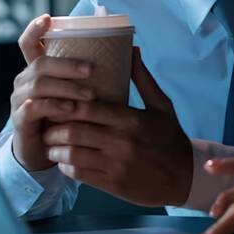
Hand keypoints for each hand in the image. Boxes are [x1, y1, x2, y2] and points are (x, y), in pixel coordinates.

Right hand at [10, 14, 95, 170]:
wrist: (49, 152)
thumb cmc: (69, 118)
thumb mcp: (83, 92)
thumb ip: (100, 74)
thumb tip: (132, 48)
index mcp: (39, 70)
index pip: (30, 43)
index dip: (35, 29)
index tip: (48, 18)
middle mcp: (26, 81)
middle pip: (40, 62)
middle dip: (67, 64)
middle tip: (92, 70)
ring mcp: (21, 100)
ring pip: (38, 84)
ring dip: (65, 87)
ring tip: (89, 95)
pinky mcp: (21, 120)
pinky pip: (34, 107)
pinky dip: (54, 107)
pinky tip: (71, 110)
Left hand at [43, 48, 192, 206]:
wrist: (185, 177)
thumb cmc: (171, 138)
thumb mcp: (161, 106)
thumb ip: (143, 79)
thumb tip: (132, 49)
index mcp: (130, 119)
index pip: (87, 108)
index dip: (65, 104)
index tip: (58, 102)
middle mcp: (121, 142)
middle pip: (73, 132)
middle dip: (54, 128)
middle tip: (48, 124)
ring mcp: (115, 165)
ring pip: (71, 155)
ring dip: (56, 149)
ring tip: (52, 143)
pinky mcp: (112, 184)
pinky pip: (79, 174)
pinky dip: (66, 166)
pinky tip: (65, 160)